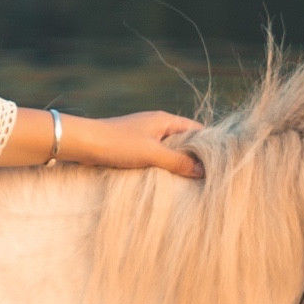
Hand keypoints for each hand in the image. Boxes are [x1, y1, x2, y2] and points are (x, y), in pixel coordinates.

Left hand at [64, 108, 204, 181]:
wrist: (83, 143)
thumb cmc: (118, 143)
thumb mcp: (152, 153)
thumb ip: (178, 161)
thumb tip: (202, 170)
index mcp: (165, 120)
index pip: (196, 129)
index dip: (209, 144)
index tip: (220, 162)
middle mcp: (157, 125)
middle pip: (184, 141)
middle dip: (194, 157)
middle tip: (208, 177)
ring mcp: (144, 136)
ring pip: (169, 151)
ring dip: (177, 164)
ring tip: (191, 183)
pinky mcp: (133, 148)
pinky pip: (155, 157)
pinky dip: (162, 167)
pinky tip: (167, 181)